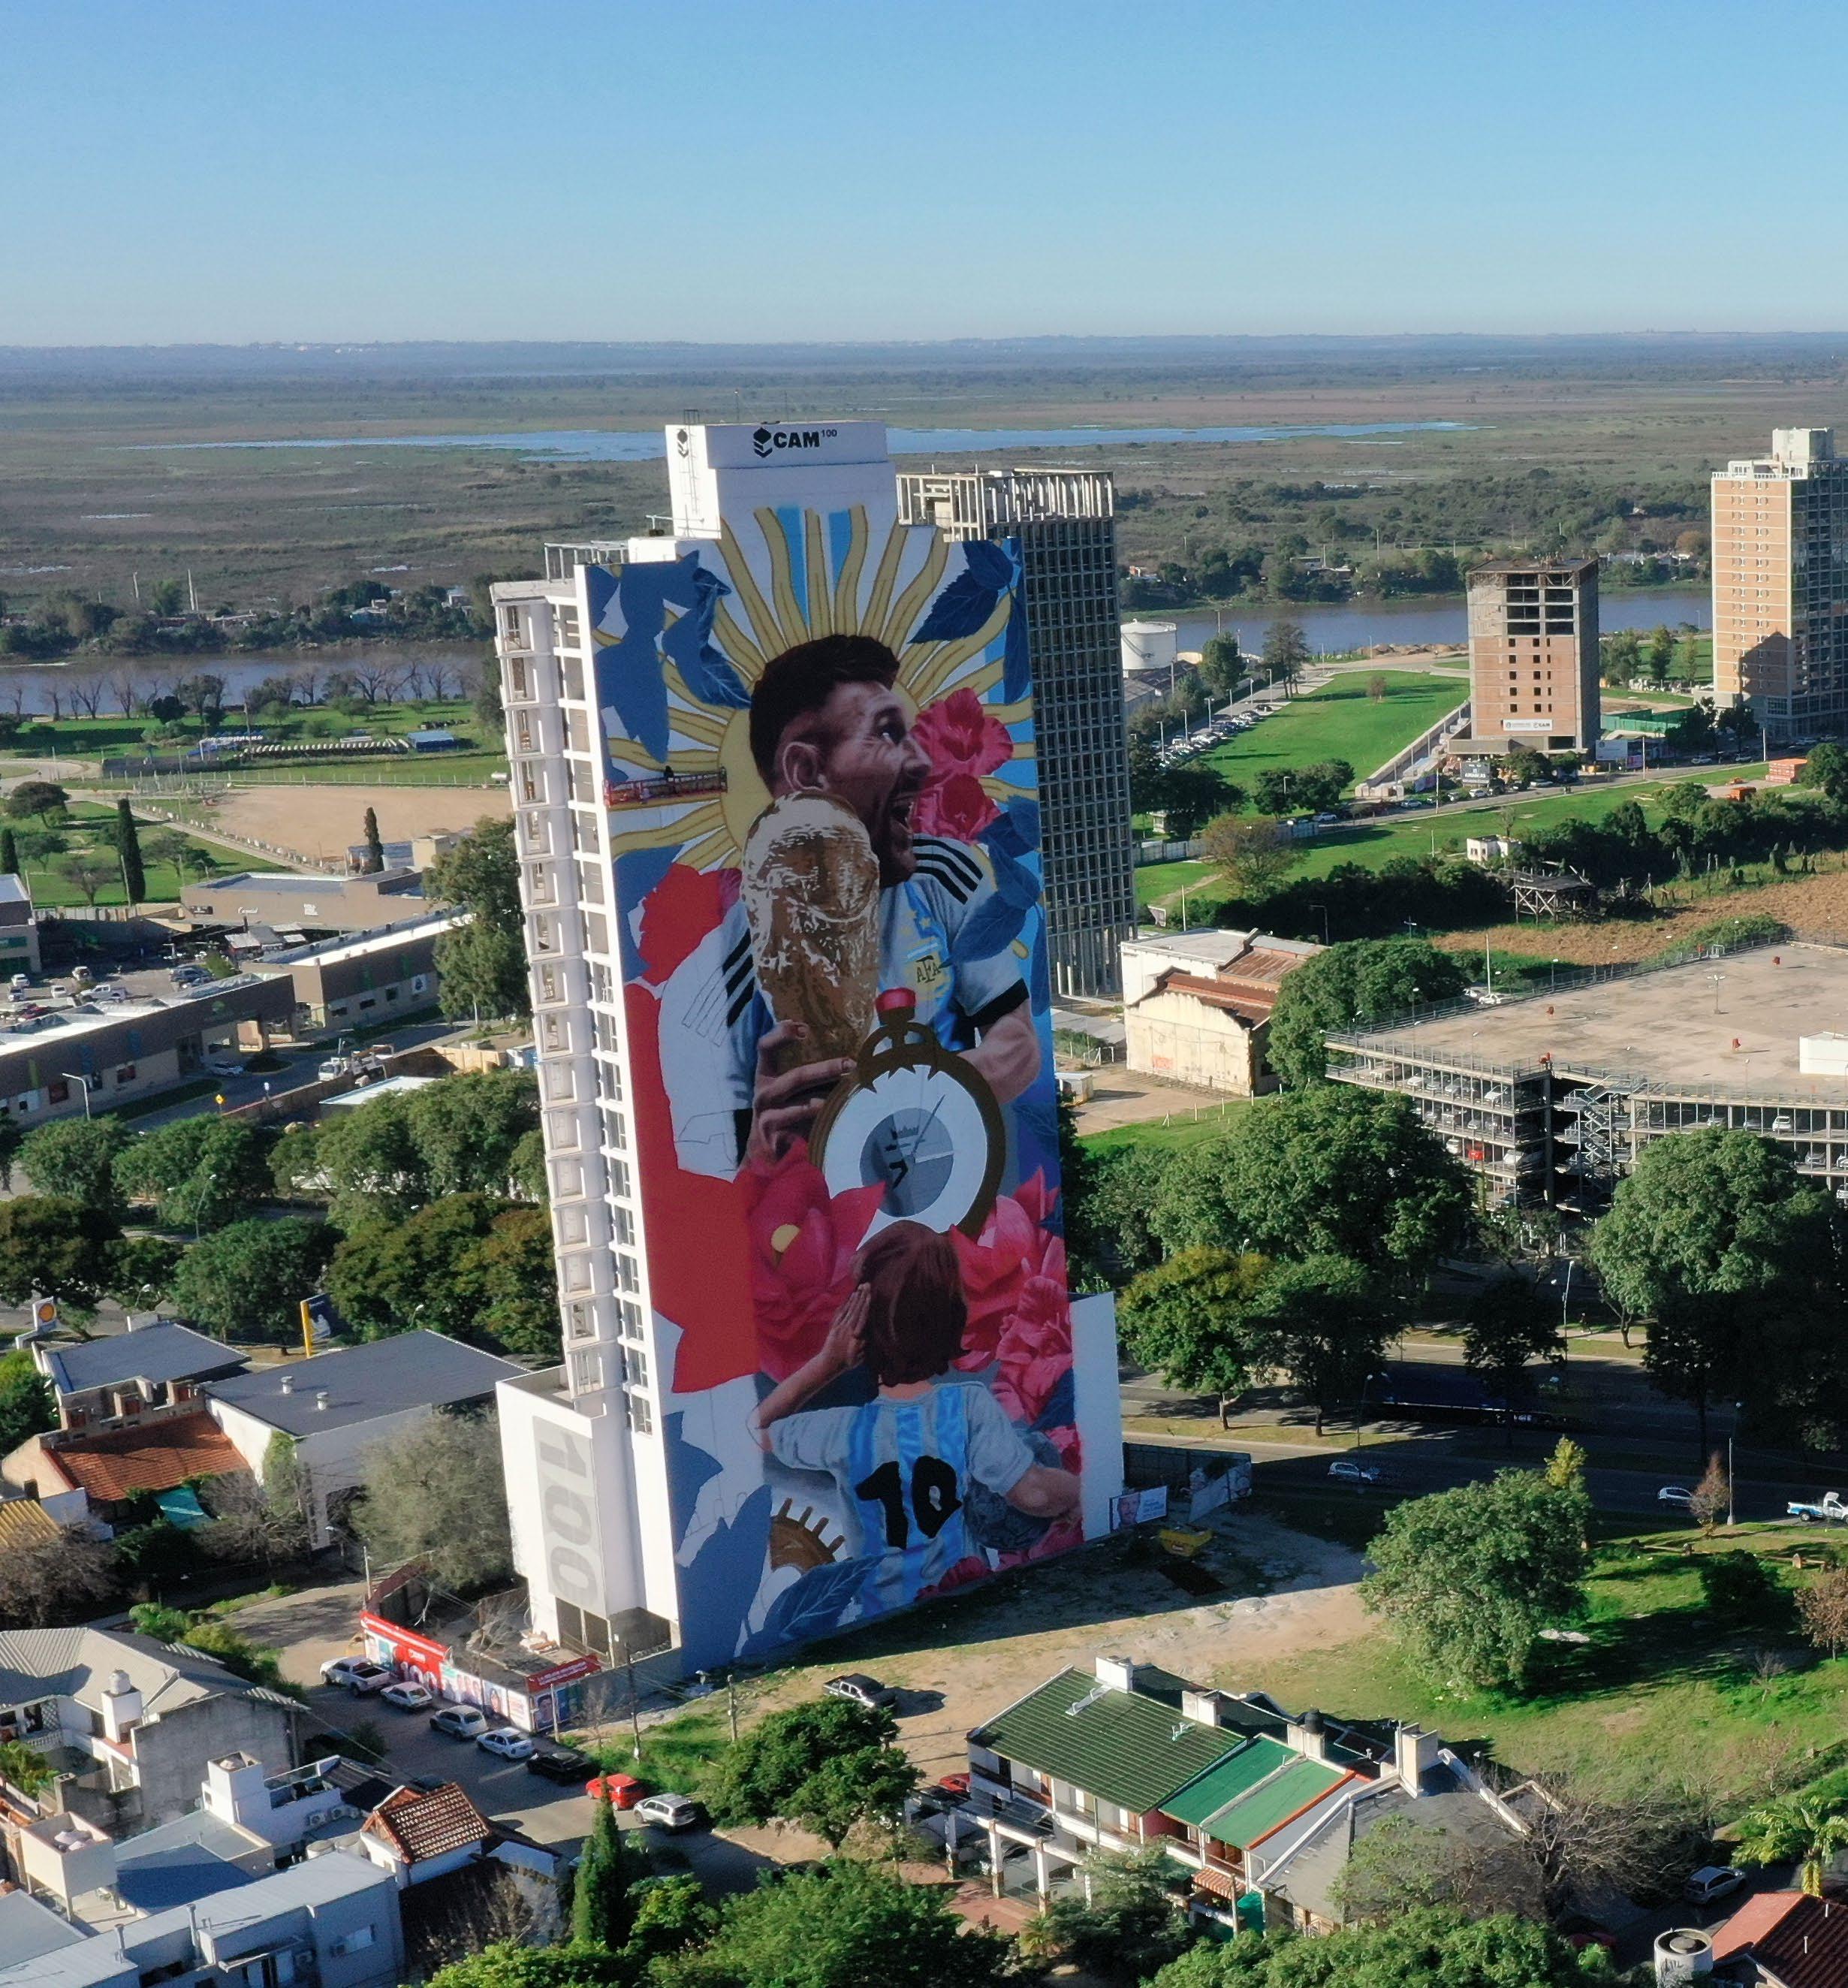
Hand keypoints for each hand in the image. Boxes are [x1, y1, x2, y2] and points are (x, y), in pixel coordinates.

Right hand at [744, 1022, 852, 1168]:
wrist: (763, 1153)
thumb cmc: (782, 1113)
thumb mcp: (787, 1091)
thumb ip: (804, 1075)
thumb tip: (844, 1057)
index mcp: (764, 1075)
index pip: (765, 1047)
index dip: (780, 1034)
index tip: (803, 1027)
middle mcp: (763, 1093)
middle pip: (796, 1077)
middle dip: (825, 1069)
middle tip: (850, 1063)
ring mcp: (768, 1116)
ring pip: (804, 1104)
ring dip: (829, 1098)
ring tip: (850, 1092)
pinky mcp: (777, 1136)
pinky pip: (804, 1127)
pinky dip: (823, 1120)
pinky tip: (837, 1117)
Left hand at [818, 1284, 869, 1377]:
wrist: (828, 1363)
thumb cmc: (846, 1362)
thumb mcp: (859, 1356)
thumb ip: (865, 1344)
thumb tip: (871, 1333)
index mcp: (854, 1334)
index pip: (862, 1316)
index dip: (865, 1305)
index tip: (869, 1295)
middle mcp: (847, 1328)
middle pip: (855, 1309)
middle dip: (861, 1297)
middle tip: (866, 1285)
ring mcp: (839, 1326)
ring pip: (848, 1310)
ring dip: (854, 1299)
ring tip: (859, 1289)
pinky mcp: (834, 1327)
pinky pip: (840, 1314)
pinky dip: (844, 1306)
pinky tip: (848, 1299)